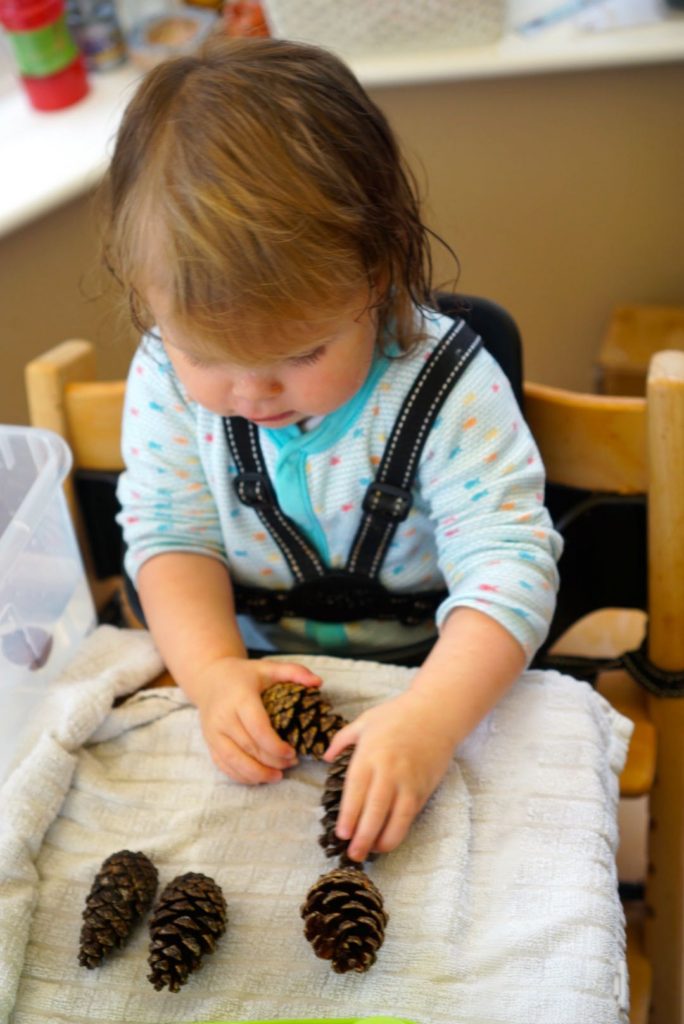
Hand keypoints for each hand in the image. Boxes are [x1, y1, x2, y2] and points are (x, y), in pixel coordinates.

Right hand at [193, 657, 320, 783]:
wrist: (210, 678)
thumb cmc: (244, 675)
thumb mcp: (268, 667)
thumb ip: (294, 672)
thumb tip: (318, 682)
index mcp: (239, 698)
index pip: (257, 728)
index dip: (276, 746)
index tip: (293, 752)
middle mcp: (223, 717)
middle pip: (249, 747)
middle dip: (273, 761)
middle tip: (292, 763)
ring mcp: (213, 732)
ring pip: (234, 761)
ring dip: (257, 773)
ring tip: (277, 776)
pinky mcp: (209, 742)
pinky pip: (223, 765)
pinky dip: (241, 776)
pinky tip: (259, 777)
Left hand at [323, 690, 457, 862]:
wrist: (436, 712)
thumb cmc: (397, 714)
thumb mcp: (365, 721)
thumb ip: (342, 740)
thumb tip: (324, 758)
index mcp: (370, 754)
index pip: (356, 791)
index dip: (349, 815)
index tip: (341, 834)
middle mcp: (389, 770)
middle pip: (375, 810)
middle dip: (363, 836)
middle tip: (353, 854)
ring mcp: (409, 780)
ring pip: (396, 818)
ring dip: (384, 839)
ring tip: (371, 852)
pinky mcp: (424, 787)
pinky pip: (411, 814)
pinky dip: (401, 829)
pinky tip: (390, 838)